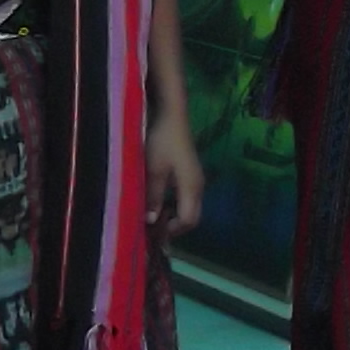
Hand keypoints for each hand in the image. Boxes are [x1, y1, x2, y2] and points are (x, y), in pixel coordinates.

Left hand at [144, 105, 203, 238]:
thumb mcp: (153, 170)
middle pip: (192, 217)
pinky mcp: (190, 174)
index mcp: (191, 187)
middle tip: (152, 232)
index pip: (188, 220)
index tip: (152, 234)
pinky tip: (159, 204)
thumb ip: (153, 197)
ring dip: (174, 218)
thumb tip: (151, 221)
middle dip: (174, 228)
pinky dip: (175, 207)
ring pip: (189, 208)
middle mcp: (198, 187)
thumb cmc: (162, 141)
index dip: (172, 231)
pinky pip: (186, 199)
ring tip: (153, 220)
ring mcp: (196, 180)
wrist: (171, 114)